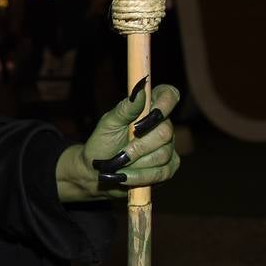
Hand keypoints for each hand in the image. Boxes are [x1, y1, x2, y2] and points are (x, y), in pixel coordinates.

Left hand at [57, 79, 180, 201]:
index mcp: (148, 109)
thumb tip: (140, 89)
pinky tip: (126, 176)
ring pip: (163, 154)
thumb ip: (125, 108)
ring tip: (119, 164)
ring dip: (136, 162)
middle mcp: (162, 126)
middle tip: (120, 153)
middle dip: (139, 145)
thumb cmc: (101, 143)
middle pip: (165, 132)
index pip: (169, 95)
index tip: (151, 113)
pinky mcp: (168, 168)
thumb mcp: (108, 124)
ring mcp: (168, 148)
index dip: (166, 102)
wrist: (96, 171)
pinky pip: (162, 172)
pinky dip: (140, 176)